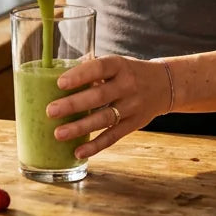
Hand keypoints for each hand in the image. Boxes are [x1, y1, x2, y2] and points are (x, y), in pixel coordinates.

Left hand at [43, 55, 170, 160]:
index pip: (99, 68)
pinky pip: (113, 137)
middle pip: (99, 96)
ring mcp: (131, 107)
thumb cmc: (129, 73)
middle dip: (73, 104)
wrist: (164, 85)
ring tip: (58, 133)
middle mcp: (127, 86)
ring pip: (104, 119)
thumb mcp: (116, 63)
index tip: (60, 83)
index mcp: (119, 65)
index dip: (80, 75)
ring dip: (80, 128)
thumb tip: (57, 72)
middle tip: (51, 111)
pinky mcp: (133, 125)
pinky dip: (95, 146)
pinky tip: (78, 152)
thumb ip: (91, 68)